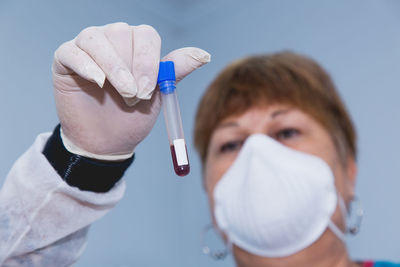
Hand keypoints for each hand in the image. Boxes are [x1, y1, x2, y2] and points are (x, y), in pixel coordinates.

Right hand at [52, 22, 209, 156]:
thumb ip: (175, 70)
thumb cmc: (132, 116)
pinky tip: (98, 82)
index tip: (149, 89)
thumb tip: (204, 55)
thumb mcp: (158, 94)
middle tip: (134, 96)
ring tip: (120, 94)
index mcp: (136, 45)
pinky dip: (87, 66)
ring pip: (97, 39)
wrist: (107, 141)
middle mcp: (112, 39)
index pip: (146, 35)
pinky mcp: (65, 58)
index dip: (149, 60)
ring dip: (113, 68)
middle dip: (131, 68)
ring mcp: (87, 47)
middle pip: (122, 33)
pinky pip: (73, 51)